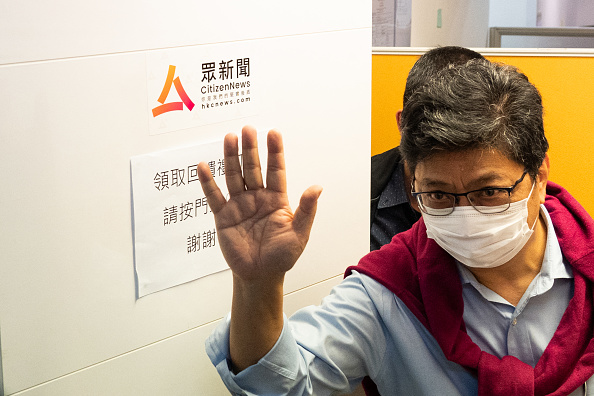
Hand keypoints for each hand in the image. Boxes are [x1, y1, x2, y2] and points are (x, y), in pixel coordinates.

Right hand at [197, 126, 321, 283]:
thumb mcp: (299, 234)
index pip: (276, 170)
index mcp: (276, 199)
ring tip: (229, 138)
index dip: (274, 152)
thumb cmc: (282, 256)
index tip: (274, 133)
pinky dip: (208, 182)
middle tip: (248, 129)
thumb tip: (317, 187)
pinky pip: (214, 196)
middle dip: (250, 148)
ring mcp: (239, 205)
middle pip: (252, 168)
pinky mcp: (223, 216)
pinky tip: (203, 166)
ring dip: (231, 157)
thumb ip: (306, 210)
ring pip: (234, 176)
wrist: (260, 275)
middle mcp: (257, 197)